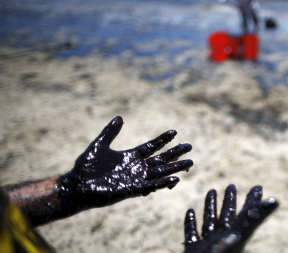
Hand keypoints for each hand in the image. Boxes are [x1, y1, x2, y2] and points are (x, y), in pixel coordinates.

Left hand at [59, 116, 192, 211]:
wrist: (76, 187)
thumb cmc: (85, 168)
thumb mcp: (99, 145)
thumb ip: (110, 132)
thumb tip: (120, 117)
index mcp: (130, 157)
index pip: (151, 147)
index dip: (163, 140)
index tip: (174, 132)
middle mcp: (136, 168)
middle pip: (161, 159)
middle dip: (175, 153)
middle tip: (189, 147)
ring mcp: (136, 179)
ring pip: (161, 172)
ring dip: (175, 167)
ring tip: (190, 163)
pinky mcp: (132, 190)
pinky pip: (151, 185)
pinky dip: (163, 183)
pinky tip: (175, 179)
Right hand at [184, 184, 278, 252]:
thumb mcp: (239, 235)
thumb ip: (254, 219)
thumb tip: (275, 200)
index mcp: (235, 235)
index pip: (246, 213)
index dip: (253, 200)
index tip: (259, 187)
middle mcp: (222, 239)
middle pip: (228, 216)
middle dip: (230, 201)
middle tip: (232, 186)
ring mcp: (207, 245)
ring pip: (209, 222)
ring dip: (210, 208)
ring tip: (211, 191)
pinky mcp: (193, 251)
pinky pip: (192, 234)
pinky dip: (190, 223)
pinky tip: (190, 212)